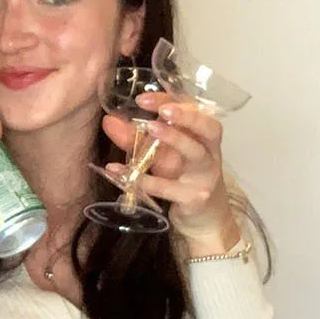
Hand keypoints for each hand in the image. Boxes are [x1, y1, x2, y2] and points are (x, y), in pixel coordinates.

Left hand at [101, 94, 237, 250]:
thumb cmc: (183, 180)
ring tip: (150, 128)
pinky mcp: (196, 198)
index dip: (171, 101)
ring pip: (195, 153)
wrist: (205, 220)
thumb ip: (137, 139)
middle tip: (162, 109)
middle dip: (186, 115)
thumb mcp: (162, 157)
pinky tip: (121, 173)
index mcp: (204, 136)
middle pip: (207, 127)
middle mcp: (210, 152)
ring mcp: (206, 175)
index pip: (192, 110)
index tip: (143, 98)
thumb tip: (109, 121)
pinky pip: (170, 187)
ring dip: (174, 138)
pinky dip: (145, 180)